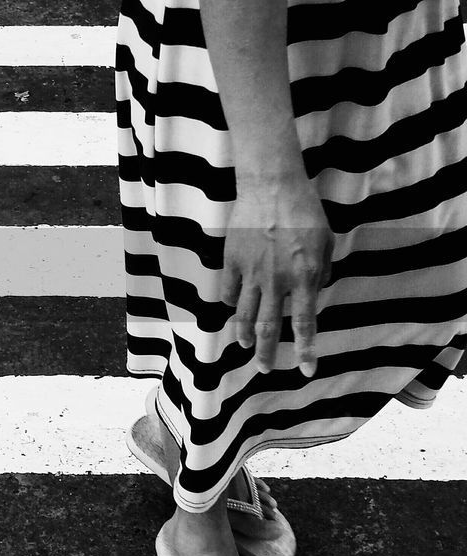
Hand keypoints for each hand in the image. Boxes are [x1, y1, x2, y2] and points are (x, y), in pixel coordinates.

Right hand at [220, 173, 333, 375]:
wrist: (271, 186)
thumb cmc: (304, 210)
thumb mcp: (325, 242)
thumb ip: (320, 271)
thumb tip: (312, 291)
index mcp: (304, 277)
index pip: (305, 323)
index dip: (305, 349)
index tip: (305, 369)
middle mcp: (276, 281)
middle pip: (268, 327)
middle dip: (266, 353)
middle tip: (264, 369)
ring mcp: (251, 272)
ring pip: (244, 314)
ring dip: (244, 334)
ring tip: (245, 345)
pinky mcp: (231, 260)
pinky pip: (229, 291)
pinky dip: (232, 303)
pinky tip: (235, 307)